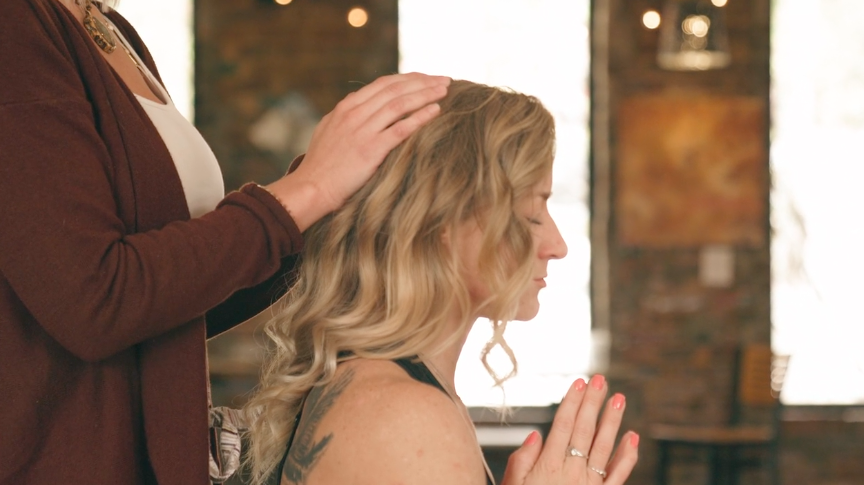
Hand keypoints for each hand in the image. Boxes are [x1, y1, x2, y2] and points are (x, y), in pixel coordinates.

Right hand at [266, 72, 449, 230]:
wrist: (312, 188)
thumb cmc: (320, 165)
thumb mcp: (328, 130)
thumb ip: (346, 115)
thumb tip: (360, 101)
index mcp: (346, 107)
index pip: (383, 84)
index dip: (408, 78)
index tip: (426, 78)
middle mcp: (355, 113)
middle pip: (395, 89)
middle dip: (423, 82)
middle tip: (444, 79)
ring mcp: (363, 130)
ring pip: (400, 104)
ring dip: (426, 94)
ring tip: (445, 90)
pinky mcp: (371, 149)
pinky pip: (401, 128)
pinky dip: (420, 117)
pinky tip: (436, 111)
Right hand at [502, 375, 638, 484]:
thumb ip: (523, 461)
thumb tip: (537, 435)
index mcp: (547, 467)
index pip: (562, 427)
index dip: (571, 403)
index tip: (578, 383)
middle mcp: (571, 473)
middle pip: (584, 431)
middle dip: (592, 403)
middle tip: (601, 379)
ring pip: (603, 448)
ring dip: (612, 422)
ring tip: (619, 398)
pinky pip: (618, 476)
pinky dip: (627, 456)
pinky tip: (632, 437)